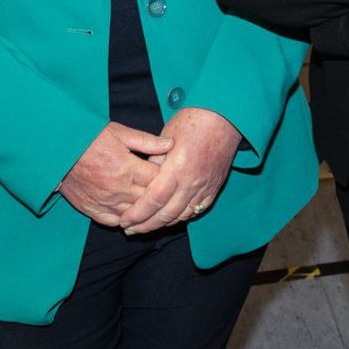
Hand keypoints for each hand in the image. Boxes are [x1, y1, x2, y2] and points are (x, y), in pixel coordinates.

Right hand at [58, 123, 172, 225]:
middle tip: (166, 191)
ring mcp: (104, 201)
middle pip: (149, 199)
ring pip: (134, 214)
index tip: (170, 174)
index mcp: (126, 167)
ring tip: (152, 205)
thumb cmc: (89, 138)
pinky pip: (114, 222)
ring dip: (144, 211)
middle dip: (159, 195)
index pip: (157, 180)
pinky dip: (125, 220)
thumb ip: (146, 141)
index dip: (167, 177)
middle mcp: (117, 188)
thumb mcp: (119, 132)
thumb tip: (170, 144)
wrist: (57, 150)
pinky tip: (132, 214)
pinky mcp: (91, 209)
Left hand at [117, 107, 241, 233]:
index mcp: (178, 168)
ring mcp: (205, 187)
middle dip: (146, 225)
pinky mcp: (214, 188)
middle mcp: (192, 182)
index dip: (138, 213)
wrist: (224, 118)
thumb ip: (154, 161)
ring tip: (145, 227)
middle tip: (129, 230)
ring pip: (181, 216)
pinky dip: (181, 218)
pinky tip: (169, 219)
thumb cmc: (192, 121)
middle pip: (166, 214)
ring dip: (162, 225)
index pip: (154, 199)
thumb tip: (144, 180)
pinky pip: (196, 210)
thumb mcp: (166, 137)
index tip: (124, 220)